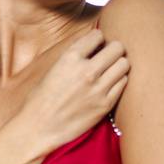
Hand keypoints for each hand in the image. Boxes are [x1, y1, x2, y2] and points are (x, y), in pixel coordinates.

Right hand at [14, 19, 128, 153]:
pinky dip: (118, 81)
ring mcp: (98, 89)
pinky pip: (123, 83)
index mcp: (69, 58)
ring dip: (118, 65)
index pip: (97, 35)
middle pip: (117, 47)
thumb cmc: (40, 99)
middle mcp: (86, 71)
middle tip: (107, 57)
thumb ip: (72, 56)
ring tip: (109, 71)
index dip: (97, 40)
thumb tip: (91, 45)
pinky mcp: (105, 105)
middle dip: (113, 49)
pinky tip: (108, 85)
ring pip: (124, 64)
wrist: (38, 128)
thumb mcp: (52, 69)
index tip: (95, 47)